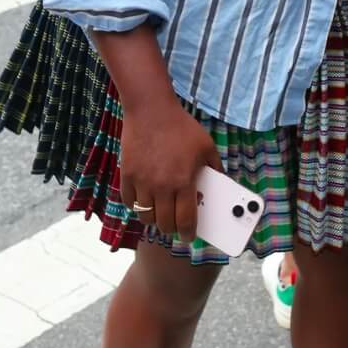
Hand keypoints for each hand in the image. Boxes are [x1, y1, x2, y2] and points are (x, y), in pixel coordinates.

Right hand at [117, 91, 221, 242]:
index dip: (188, 233)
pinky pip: (129, 202)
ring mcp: (142, 182)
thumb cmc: (181, 127)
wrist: (151, 110)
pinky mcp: (127, 176)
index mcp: (184, 181)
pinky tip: (144, 200)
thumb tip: (220, 185)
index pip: (185, 220)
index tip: (190, 236)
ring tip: (160, 212)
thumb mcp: (206, 146)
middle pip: (164, 223)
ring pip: (145, 216)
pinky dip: (136, 206)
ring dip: (154, 218)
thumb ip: (215, 168)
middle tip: (175, 225)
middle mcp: (162, 186)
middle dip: (171, 229)